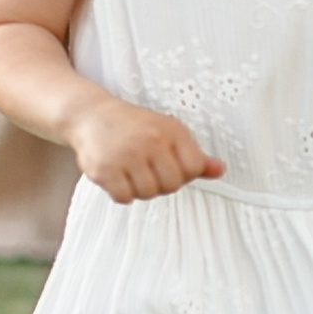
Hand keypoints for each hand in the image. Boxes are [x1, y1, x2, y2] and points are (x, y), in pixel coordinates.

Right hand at [67, 97, 220, 202]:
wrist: (91, 115)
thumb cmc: (135, 126)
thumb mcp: (169, 132)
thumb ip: (195, 155)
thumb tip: (220, 170)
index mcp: (171, 130)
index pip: (194, 168)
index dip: (184, 173)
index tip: (170, 165)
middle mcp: (151, 141)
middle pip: (172, 185)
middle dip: (161, 183)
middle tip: (148, 169)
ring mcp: (127, 155)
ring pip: (148, 193)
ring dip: (140, 188)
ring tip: (132, 170)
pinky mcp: (105, 169)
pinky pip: (124, 198)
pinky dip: (121, 192)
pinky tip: (118, 175)